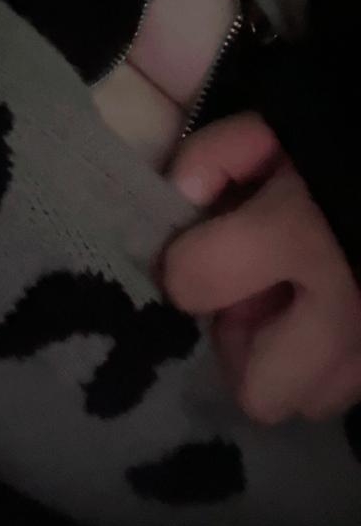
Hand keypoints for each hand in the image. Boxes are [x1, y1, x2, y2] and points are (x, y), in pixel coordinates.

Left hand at [162, 113, 360, 423]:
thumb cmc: (356, 130)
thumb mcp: (283, 123)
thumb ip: (219, 154)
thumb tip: (182, 198)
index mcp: (299, 234)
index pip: (192, 283)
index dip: (183, 263)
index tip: (198, 244)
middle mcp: (347, 309)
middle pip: (262, 393)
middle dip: (245, 346)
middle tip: (256, 293)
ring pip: (316, 401)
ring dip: (296, 358)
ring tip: (306, 298)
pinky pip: (358, 384)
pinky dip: (340, 354)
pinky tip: (343, 301)